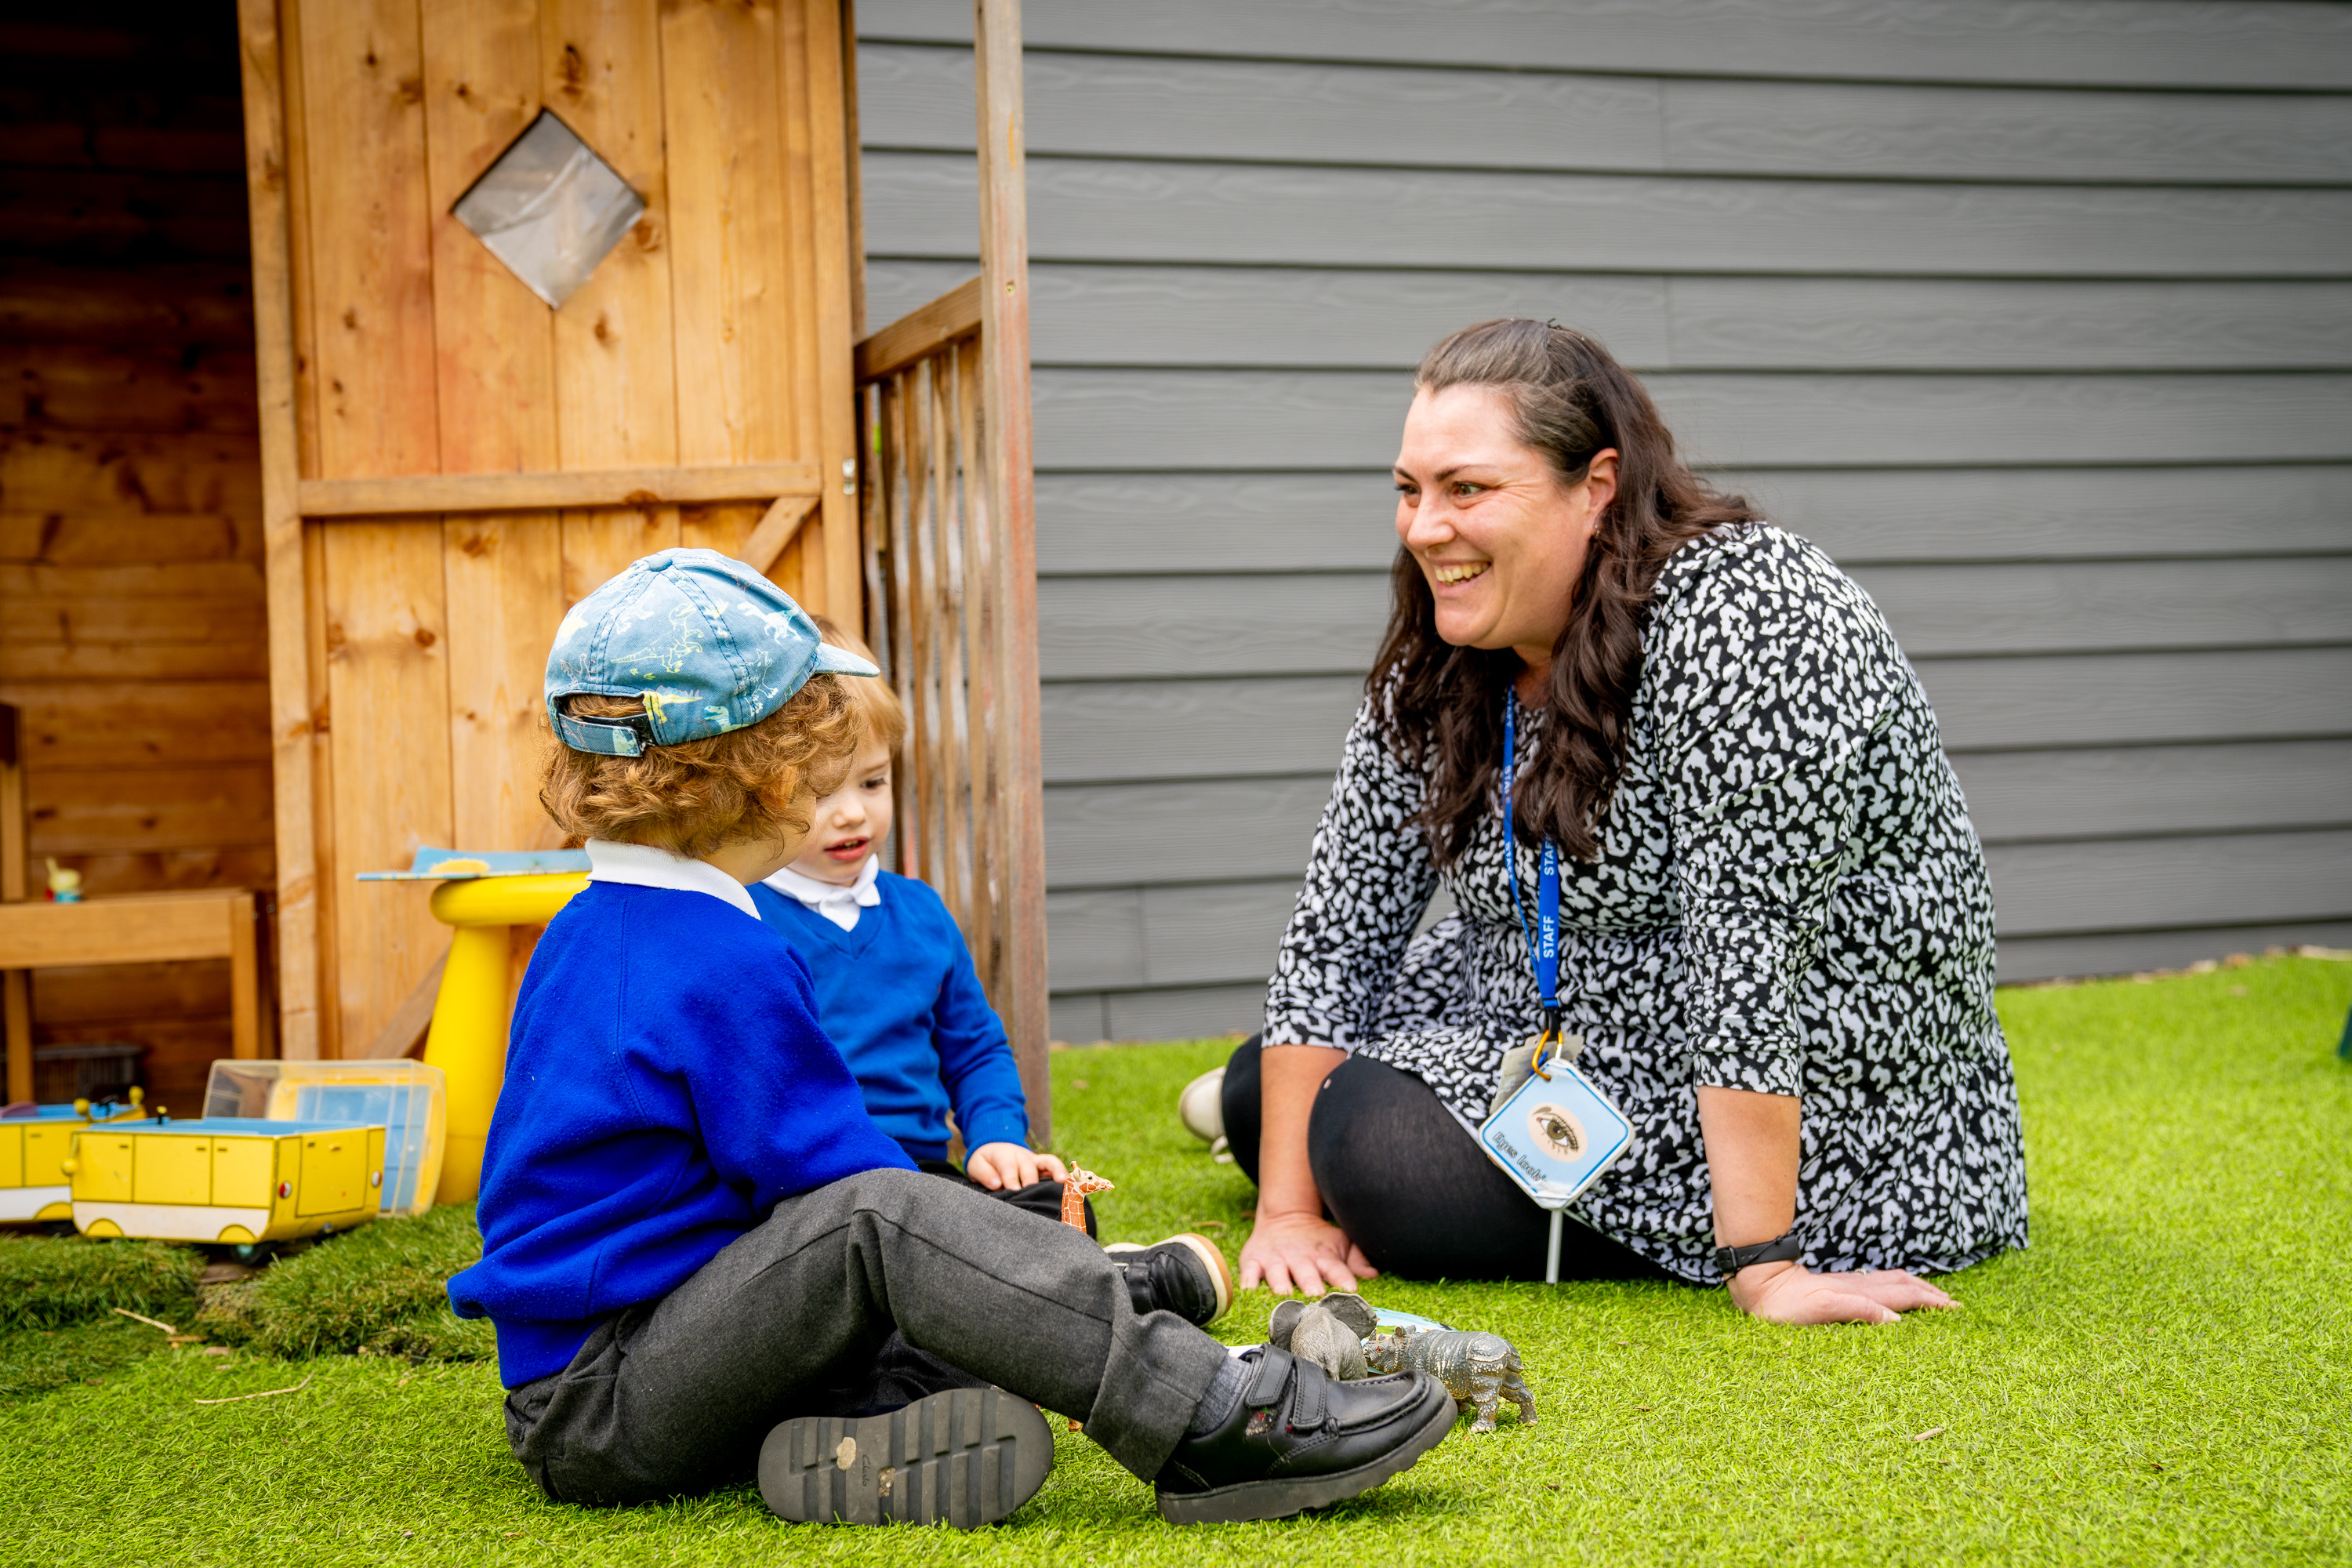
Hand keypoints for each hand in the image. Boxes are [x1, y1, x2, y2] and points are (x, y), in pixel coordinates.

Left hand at [963, 1142, 1068, 1190]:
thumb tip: (997, 1184)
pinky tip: (1070, 1184)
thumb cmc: (985, 1162)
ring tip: (1062, 1184)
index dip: (1011, 1178)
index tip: (1013, 1190)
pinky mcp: (1043, 1165)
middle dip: (1030, 1180)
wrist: (995, 1147)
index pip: (1008, 1166)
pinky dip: (1064, 1173)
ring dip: (1055, 1172)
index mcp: (1003, 1155)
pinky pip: (1055, 1166)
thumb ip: (984, 1174)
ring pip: (1048, 1162)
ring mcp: (1034, 1159)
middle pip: (1028, 1166)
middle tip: (1031, 1194)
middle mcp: (1021, 1155)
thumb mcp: (976, 1165)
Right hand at [1238, 1209, 1378, 1295]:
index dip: (1343, 1278)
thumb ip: (1357, 1260)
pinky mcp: (1253, 1259)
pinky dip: (1248, 1280)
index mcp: (1323, 1255)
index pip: (1336, 1268)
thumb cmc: (1318, 1241)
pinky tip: (1248, 1290)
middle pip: (1306, 1272)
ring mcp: (1275, 1259)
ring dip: (1280, 1282)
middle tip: (1315, 1294)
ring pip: (1277, 1272)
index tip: (1350, 1289)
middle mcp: (1299, 1257)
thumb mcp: (1340, 1244)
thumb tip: (1373, 1274)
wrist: (1285, 1217)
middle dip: (1310, 1283)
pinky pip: (1248, 1271)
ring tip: (1283, 1293)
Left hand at [1729, 1260, 1955, 1324]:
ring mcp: (1848, 1286)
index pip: (1904, 1296)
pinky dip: (1895, 1288)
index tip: (1955, 1308)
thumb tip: (1896, 1319)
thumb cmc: (1786, 1303)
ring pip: (1890, 1282)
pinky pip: (1876, 1286)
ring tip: (1932, 1296)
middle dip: (1929, 1293)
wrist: (1759, 1285)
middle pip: (1902, 1285)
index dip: (1930, 1301)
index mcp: (1859, 1294)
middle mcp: (1858, 1287)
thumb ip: (1859, 1311)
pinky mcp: (1838, 1288)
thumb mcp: (1822, 1309)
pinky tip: (1892, 1293)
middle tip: (1953, 1303)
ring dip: (1915, 1288)